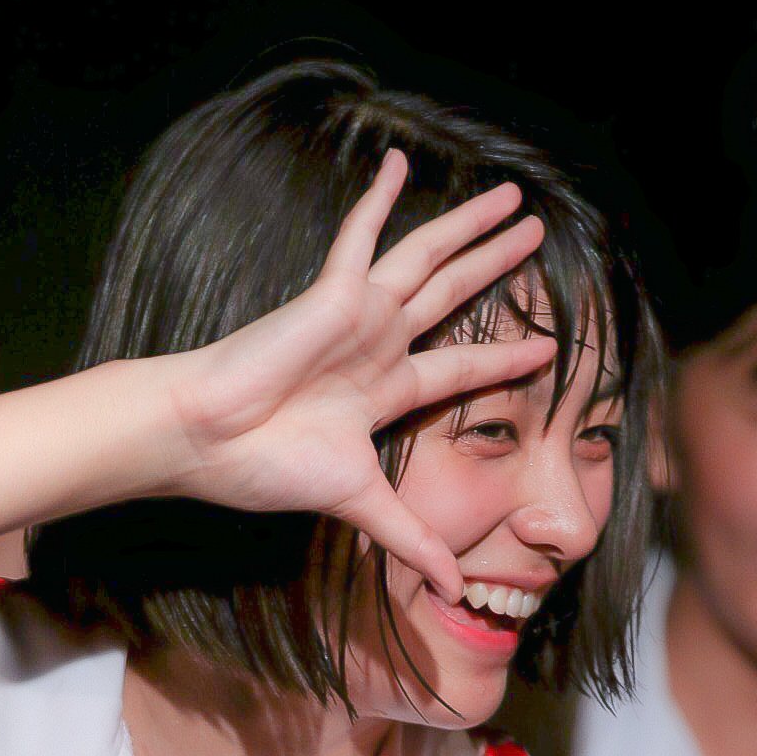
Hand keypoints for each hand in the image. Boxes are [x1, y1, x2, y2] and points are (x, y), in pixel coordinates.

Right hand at [164, 151, 555, 601]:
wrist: (210, 442)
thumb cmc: (269, 470)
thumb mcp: (362, 508)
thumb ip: (414, 542)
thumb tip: (458, 595)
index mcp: (385, 391)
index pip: (460, 367)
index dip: (505, 356)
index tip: (546, 346)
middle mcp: (378, 345)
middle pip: (456, 296)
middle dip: (499, 265)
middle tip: (540, 231)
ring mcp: (357, 316)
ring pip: (430, 260)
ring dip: (471, 228)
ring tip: (515, 197)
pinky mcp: (332, 296)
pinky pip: (362, 237)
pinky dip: (379, 199)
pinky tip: (401, 160)